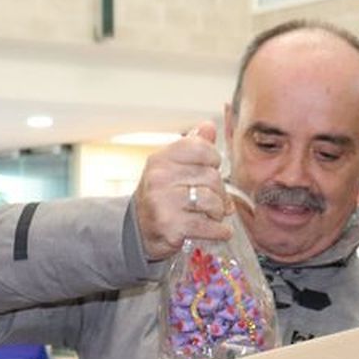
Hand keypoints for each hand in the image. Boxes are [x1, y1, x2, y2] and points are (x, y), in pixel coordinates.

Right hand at [134, 122, 233, 260]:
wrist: (139, 232)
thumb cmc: (161, 198)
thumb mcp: (170, 168)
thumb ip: (192, 147)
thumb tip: (208, 126)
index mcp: (161, 160)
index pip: (203, 148)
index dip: (213, 161)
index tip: (209, 171)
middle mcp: (159, 178)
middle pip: (212, 177)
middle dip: (219, 192)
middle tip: (213, 202)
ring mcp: (164, 203)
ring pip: (213, 201)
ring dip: (218, 213)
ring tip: (210, 216)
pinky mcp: (172, 227)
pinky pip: (210, 227)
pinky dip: (220, 231)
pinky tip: (218, 231)